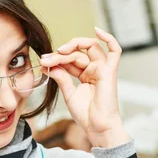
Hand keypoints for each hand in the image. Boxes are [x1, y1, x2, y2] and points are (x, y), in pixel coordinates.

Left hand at [41, 27, 128, 147]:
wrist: (97, 127)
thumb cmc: (86, 115)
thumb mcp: (69, 94)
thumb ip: (62, 78)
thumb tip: (50, 65)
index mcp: (86, 75)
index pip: (71, 59)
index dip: (57, 58)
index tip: (43, 62)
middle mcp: (95, 70)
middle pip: (77, 53)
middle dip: (60, 54)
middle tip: (47, 59)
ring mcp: (103, 69)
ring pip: (88, 48)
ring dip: (72, 47)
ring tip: (59, 52)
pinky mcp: (110, 71)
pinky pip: (115, 50)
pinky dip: (108, 38)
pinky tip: (97, 30)